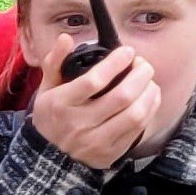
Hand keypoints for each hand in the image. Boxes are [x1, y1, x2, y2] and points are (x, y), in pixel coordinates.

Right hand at [30, 34, 158, 171]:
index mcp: (62, 104)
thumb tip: (66, 38)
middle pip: (122, 96)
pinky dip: (149, 109)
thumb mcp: (46, 88)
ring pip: (135, 115)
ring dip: (149, 92)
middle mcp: (80, 125)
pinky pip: (138, 130)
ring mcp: (96, 142)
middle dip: (140, 75)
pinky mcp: (110, 153)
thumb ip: (54, 61)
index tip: (127, 52)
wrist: (50, 156)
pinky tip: (149, 97)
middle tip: (143, 64)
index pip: (94, 81)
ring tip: (148, 80)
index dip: (116, 63)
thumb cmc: (52, 115)